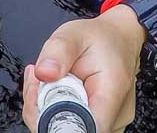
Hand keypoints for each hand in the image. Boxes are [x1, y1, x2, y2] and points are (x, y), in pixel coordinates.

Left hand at [21, 6, 144, 132]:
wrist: (119, 39)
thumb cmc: (100, 37)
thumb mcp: (75, 33)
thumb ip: (58, 50)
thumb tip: (43, 73)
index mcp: (110, 95)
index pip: (81, 128)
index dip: (51, 120)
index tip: (38, 95)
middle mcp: (115, 117)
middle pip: (72, 130)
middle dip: (44, 109)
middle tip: (38, 79)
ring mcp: (111, 124)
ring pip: (71, 129)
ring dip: (51, 109)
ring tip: (51, 79)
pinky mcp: (101, 124)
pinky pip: (75, 125)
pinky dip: (59, 110)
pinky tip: (57, 89)